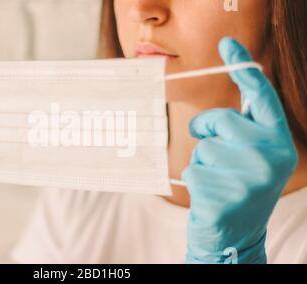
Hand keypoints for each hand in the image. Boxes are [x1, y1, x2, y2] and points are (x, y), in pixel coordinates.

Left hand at [183, 37, 297, 263]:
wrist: (236, 237)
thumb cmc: (238, 189)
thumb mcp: (252, 157)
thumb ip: (245, 129)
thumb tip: (225, 102)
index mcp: (279, 143)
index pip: (261, 98)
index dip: (243, 69)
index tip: (226, 43)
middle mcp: (270, 157)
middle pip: (220, 119)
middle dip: (207, 131)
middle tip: (215, 152)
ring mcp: (248, 178)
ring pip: (202, 147)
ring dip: (202, 162)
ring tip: (219, 183)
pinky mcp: (223, 195)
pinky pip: (191, 169)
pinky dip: (193, 180)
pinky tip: (210, 198)